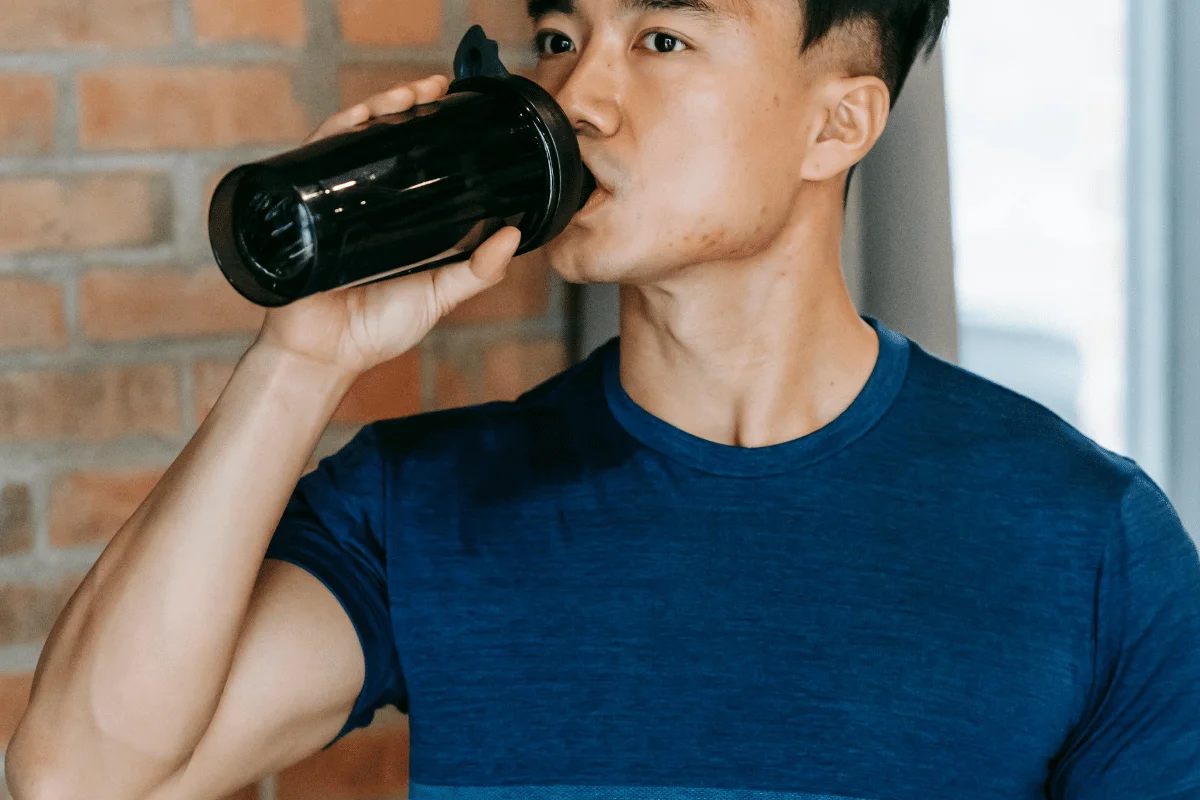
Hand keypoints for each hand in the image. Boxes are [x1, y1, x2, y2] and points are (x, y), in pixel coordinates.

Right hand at [253, 74, 522, 379]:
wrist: (325, 354)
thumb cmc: (377, 329)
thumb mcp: (439, 295)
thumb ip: (478, 272)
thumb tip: (514, 236)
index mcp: (395, 215)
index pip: (411, 157)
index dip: (429, 125)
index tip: (453, 101)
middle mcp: (362, 201)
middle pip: (381, 138)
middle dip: (406, 104)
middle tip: (434, 86)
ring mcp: (331, 200)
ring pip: (352, 139)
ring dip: (377, 108)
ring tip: (405, 96)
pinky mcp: (302, 205)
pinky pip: (315, 158)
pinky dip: (336, 132)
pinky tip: (360, 118)